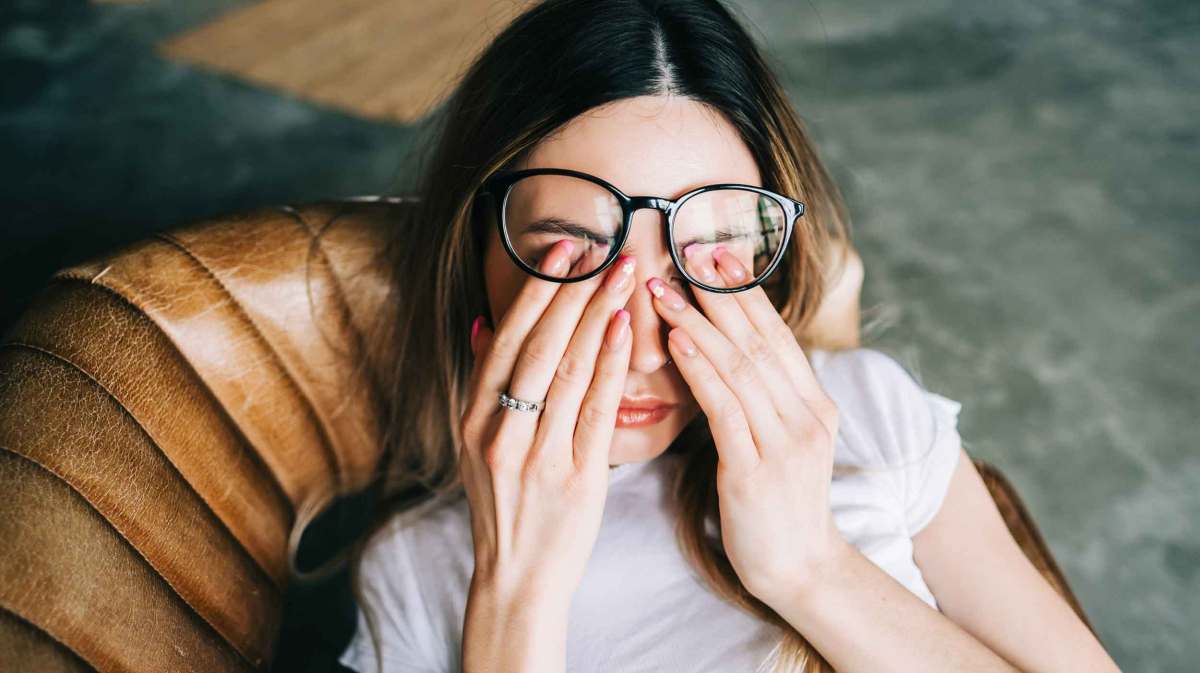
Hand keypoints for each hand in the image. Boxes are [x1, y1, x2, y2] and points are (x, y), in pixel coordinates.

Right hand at [459, 239, 636, 604]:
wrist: (517, 578)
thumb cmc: (505, 505)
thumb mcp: (477, 444)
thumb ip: (482, 384)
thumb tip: (482, 323)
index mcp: (474, 419)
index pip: (505, 339)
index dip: (536, 290)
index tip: (562, 249)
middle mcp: (499, 432)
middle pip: (537, 346)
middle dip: (572, 291)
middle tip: (603, 247)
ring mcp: (536, 455)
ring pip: (567, 370)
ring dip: (597, 315)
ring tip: (623, 274)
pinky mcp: (574, 477)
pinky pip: (594, 410)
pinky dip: (608, 365)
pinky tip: (624, 330)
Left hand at [647, 244, 852, 604]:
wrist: (800, 570)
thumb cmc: (777, 504)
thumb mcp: (781, 442)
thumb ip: (765, 398)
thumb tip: (729, 351)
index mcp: (815, 405)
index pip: (776, 335)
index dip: (745, 293)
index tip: (715, 254)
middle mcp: (807, 416)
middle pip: (758, 340)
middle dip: (720, 293)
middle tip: (686, 251)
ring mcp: (785, 442)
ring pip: (739, 367)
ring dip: (698, 323)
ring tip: (663, 289)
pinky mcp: (756, 471)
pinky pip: (725, 408)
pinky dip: (700, 370)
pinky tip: (675, 342)